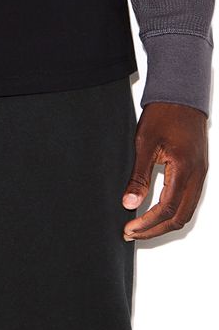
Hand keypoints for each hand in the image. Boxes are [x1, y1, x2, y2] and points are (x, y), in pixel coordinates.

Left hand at [122, 102, 208, 240]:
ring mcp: (200, 175)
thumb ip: (138, 177)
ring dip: (164, 224)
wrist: (182, 96)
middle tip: (132, 233)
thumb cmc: (165, 114)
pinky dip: (173, 213)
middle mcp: (197, 175)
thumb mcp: (144, 144)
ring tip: (141, 227)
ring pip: (186, 212)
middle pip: (179, 218)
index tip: (129, 228)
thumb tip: (129, 203)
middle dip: (154, 230)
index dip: (147, 224)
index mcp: (184, 169)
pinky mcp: (198, 173)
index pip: (166, 209)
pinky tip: (156, 214)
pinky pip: (189, 202)